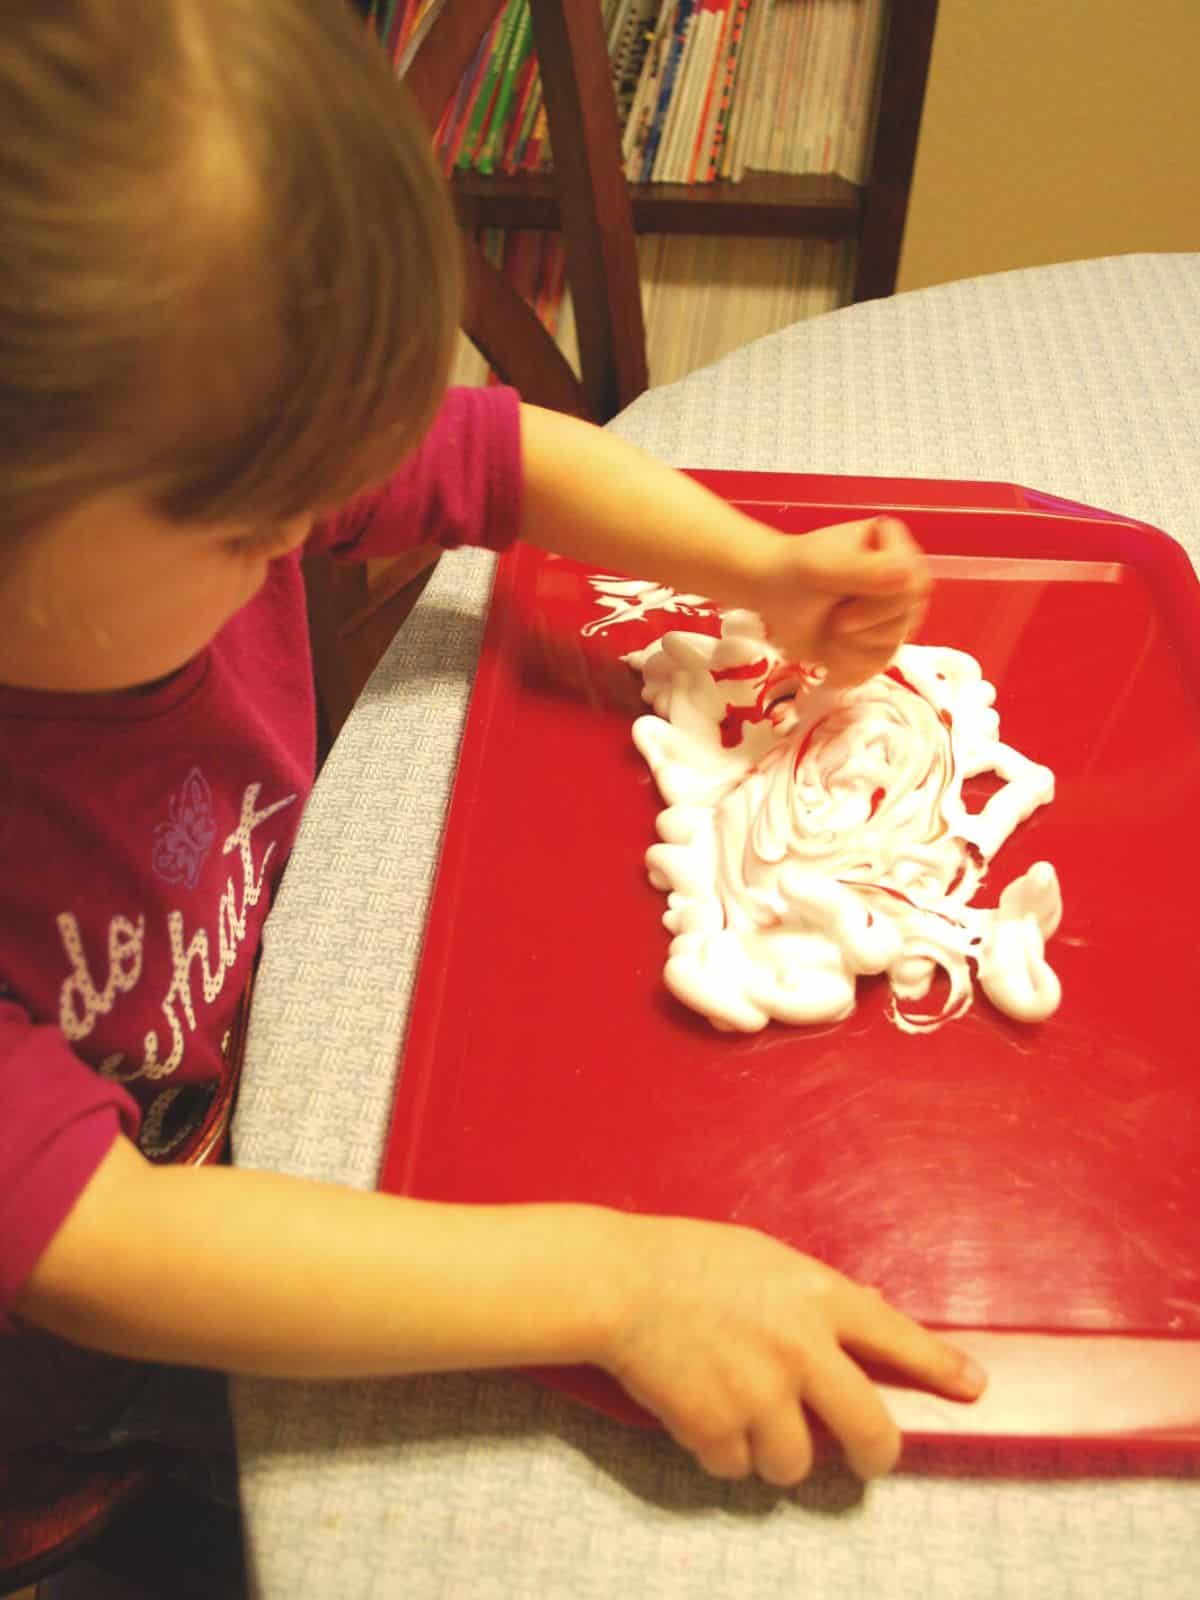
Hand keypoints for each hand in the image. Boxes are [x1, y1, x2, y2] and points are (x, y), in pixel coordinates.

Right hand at [601, 1213, 983, 1484]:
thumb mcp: (765, 1258)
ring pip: (797, 1464)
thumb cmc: (689, 1259)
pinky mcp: (717, 1428)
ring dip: (775, 1452)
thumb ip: (815, 1293)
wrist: (619, 1283)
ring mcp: (760, 1394)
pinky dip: (722, 1452)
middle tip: (867, 1459)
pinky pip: (736, 1468)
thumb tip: (867, 1307)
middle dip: (876, 1456)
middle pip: (871, 1432)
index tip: (974, 1388)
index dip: (940, 1367)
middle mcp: (801, 1350)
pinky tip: (701, 1413)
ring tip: (744, 1415)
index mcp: (817, 1296)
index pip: (897, 1337)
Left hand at [749, 516, 930, 686]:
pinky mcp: (877, 641)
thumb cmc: (792, 572)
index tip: (842, 607)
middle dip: (862, 629)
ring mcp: (892, 613)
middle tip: (833, 618)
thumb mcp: (821, 566)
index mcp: (896, 548)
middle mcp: (902, 580)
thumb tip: (906, 574)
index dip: (880, 607)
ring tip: (829, 632)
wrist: (770, 595)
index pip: (914, 587)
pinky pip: (877, 666)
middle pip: (905, 621)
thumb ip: (863, 569)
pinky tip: (829, 654)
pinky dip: (848, 666)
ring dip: (851, 649)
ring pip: (892, 648)